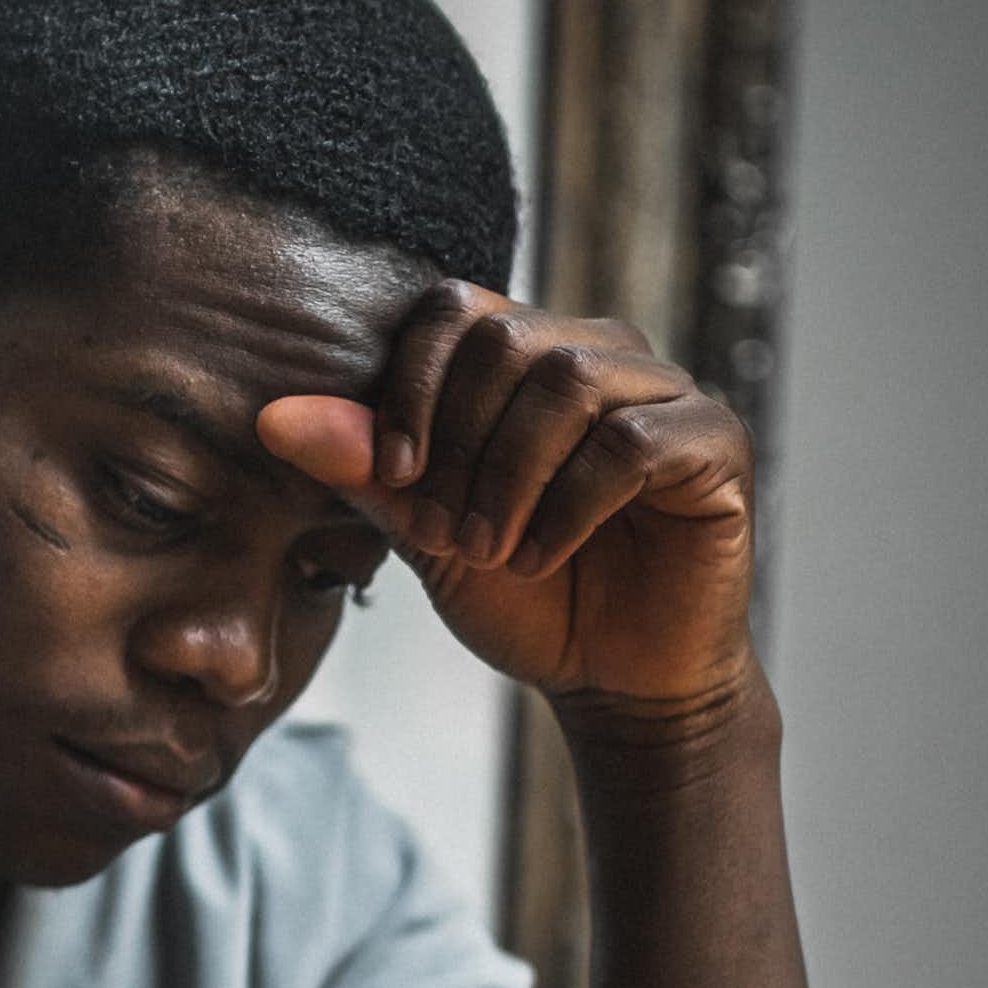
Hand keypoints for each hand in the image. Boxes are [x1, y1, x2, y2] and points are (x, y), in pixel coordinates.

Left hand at [256, 280, 756, 718]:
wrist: (612, 677)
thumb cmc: (523, 597)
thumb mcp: (426, 534)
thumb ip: (365, 471)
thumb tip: (274, 418)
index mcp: (526, 359)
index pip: (454, 309)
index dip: (411, 385)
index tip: (393, 476)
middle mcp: (599, 355)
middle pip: (507, 340)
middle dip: (458, 446)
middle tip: (444, 536)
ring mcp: (664, 392)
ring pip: (570, 379)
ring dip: (509, 477)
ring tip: (490, 552)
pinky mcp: (713, 442)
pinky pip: (634, 440)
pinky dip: (571, 506)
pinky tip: (543, 559)